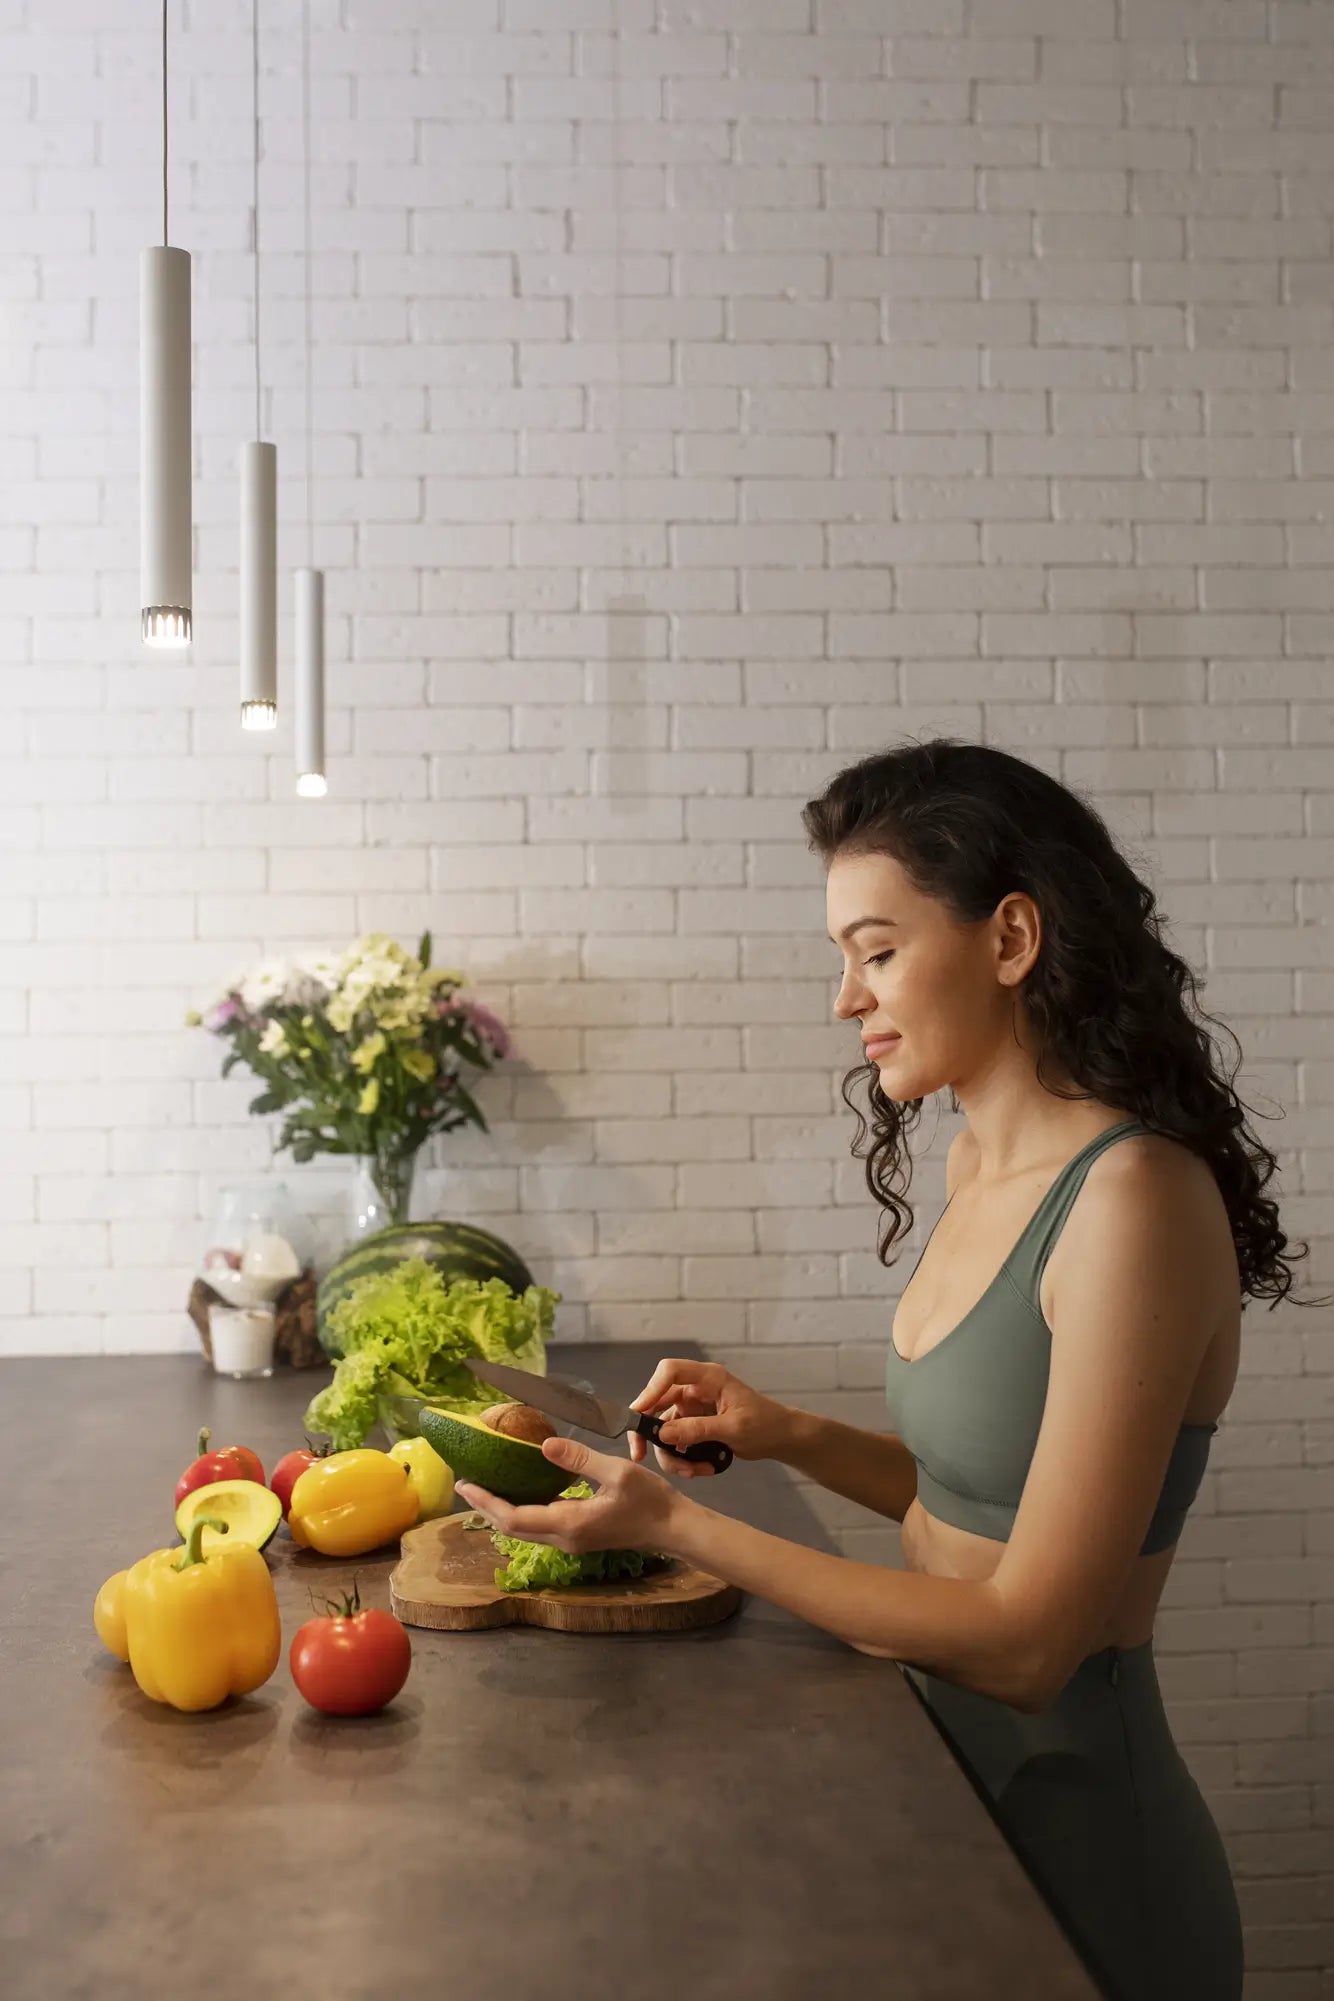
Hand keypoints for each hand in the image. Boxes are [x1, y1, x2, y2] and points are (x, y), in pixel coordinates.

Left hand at [455, 1434, 688, 1555]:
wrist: (672, 1528)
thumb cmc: (649, 1499)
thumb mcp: (616, 1471)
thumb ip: (579, 1458)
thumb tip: (543, 1443)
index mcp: (569, 1523)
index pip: (514, 1518)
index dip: (487, 1501)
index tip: (466, 1484)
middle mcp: (564, 1538)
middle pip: (513, 1528)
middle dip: (487, 1506)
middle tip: (466, 1483)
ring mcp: (571, 1541)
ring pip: (525, 1530)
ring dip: (502, 1510)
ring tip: (484, 1487)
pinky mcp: (579, 1537)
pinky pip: (540, 1527)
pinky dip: (521, 1511)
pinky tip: (519, 1493)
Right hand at [626, 1357, 791, 1478]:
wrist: (781, 1438)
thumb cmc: (764, 1424)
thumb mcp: (733, 1428)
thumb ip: (698, 1430)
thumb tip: (662, 1433)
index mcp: (707, 1378)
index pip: (670, 1371)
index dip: (651, 1389)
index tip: (639, 1415)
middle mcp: (695, 1390)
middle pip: (657, 1402)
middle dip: (648, 1431)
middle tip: (639, 1455)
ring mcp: (693, 1409)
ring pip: (664, 1428)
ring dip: (671, 1453)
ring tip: (691, 1472)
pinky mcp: (694, 1426)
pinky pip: (677, 1442)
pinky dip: (682, 1458)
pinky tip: (699, 1470)